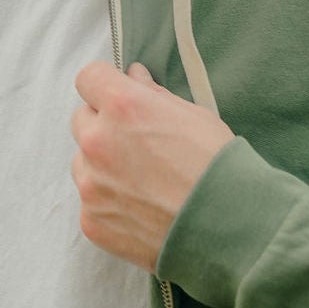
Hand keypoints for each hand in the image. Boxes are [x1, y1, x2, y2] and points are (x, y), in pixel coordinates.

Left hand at [71, 61, 233, 270]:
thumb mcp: (194, 117)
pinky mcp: (91, 220)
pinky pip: (90, 201)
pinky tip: (141, 208)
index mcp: (123, 107)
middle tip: (137, 143)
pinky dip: (109, 202)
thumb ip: (154, 95)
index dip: (105, 85)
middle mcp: (98, 142)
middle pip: (81, 120)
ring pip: (83, 162)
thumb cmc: (217, 168)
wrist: (226, 230)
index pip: (89, 78)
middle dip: (104, 125)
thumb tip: (134, 77)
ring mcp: (91, 184)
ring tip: (143, 182)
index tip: (118, 96)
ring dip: (102, 165)